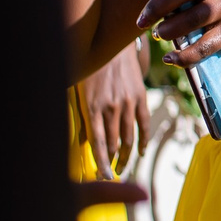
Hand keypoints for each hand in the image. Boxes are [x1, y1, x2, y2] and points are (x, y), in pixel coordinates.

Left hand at [79, 41, 148, 176]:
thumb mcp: (77, 92)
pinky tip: (142, 150)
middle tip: (111, 176)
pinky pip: (143, 123)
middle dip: (113, 163)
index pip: (98, 144)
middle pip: (115, 143)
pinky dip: (144, 139)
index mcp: (92, 108)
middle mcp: (112, 108)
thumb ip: (80, 116)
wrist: (109, 42)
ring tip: (122, 167)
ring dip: (127, 154)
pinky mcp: (140, 96)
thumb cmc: (87, 68)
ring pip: (130, 137)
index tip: (103, 179)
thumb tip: (80, 142)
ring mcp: (128, 102)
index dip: (101, 164)